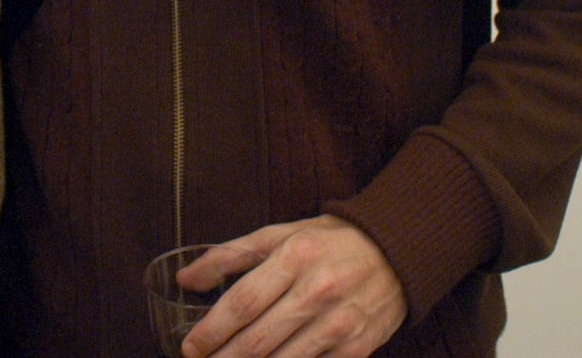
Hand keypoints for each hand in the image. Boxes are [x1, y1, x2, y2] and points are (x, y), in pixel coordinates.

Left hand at [178, 214, 405, 357]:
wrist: (396, 252)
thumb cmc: (327, 242)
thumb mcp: (279, 234)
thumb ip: (230, 255)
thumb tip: (185, 279)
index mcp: (295, 257)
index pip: (242, 302)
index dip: (211, 330)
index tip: (190, 346)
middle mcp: (317, 291)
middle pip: (258, 340)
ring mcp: (339, 324)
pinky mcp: (356, 349)